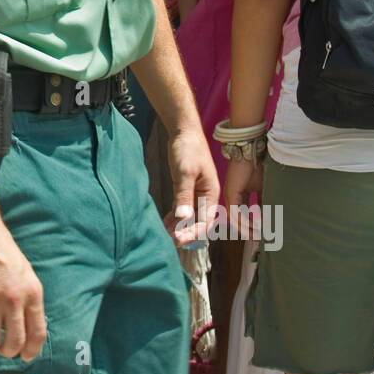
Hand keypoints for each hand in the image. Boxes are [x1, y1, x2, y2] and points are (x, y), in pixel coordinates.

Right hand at [0, 218, 45, 360]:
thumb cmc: (1, 250)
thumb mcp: (25, 273)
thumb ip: (28, 298)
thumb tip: (28, 324)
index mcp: (32, 292)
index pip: (38, 332)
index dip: (32, 350)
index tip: (26, 356)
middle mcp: (14, 300)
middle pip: (15, 342)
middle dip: (8, 353)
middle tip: (2, 351)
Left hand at [166, 128, 219, 246]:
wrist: (184, 131)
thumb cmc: (188, 149)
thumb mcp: (185, 172)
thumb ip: (184, 195)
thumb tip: (183, 218)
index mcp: (211, 193)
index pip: (205, 221)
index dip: (192, 233)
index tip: (177, 240)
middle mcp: (205, 196)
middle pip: (196, 222)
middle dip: (183, 233)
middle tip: (167, 242)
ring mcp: (195, 193)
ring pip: (187, 216)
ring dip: (176, 227)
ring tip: (163, 237)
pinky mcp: (184, 189)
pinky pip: (180, 208)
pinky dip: (172, 217)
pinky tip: (163, 225)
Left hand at [223, 156, 263, 239]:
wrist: (251, 150)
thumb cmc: (258, 166)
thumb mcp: (263, 188)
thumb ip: (263, 202)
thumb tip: (269, 217)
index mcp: (239, 196)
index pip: (244, 216)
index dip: (252, 227)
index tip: (262, 236)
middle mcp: (232, 198)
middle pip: (237, 221)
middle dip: (248, 232)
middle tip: (260, 240)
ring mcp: (230, 196)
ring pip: (235, 219)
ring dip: (247, 229)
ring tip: (260, 235)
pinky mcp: (231, 193)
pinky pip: (236, 213)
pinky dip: (246, 221)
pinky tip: (257, 226)